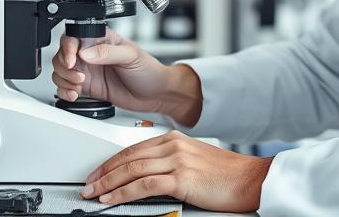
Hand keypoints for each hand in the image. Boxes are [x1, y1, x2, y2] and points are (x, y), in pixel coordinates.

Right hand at [52, 30, 190, 117]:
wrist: (156, 94)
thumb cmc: (149, 69)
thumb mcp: (131, 56)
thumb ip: (107, 52)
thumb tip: (86, 52)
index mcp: (101, 39)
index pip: (74, 37)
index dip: (68, 49)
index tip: (72, 61)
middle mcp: (91, 53)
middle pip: (62, 55)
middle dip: (65, 67)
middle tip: (79, 77)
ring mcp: (88, 71)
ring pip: (61, 72)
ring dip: (64, 80)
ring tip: (79, 87)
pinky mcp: (88, 87)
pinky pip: (67, 87)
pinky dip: (65, 92)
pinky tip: (75, 94)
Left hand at [80, 130, 272, 211]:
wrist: (250, 179)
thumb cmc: (226, 174)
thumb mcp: (194, 159)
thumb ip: (171, 161)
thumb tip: (147, 174)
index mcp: (174, 138)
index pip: (133, 147)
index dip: (111, 161)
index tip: (98, 172)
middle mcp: (173, 145)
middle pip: (128, 157)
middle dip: (104, 172)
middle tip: (88, 184)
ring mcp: (177, 160)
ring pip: (131, 169)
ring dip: (108, 183)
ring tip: (94, 193)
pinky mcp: (182, 178)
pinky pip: (144, 185)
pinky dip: (124, 192)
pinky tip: (112, 199)